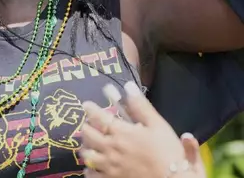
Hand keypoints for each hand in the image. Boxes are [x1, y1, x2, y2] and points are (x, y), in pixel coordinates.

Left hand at [80, 81, 204, 177]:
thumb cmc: (168, 153)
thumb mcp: (158, 125)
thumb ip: (141, 106)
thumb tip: (128, 86)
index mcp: (121, 132)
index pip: (98, 116)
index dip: (90, 108)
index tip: (86, 104)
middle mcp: (110, 148)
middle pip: (87, 134)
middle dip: (86, 127)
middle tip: (89, 125)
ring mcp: (108, 166)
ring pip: (86, 154)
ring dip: (86, 147)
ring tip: (89, 144)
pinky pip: (91, 174)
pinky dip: (89, 169)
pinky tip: (92, 166)